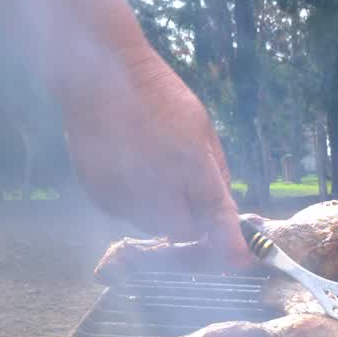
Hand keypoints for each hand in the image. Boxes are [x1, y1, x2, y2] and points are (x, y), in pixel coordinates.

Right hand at [61, 49, 250, 267]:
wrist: (98, 75)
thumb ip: (216, 172)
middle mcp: (156, 180)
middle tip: (187, 197)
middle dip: (190, 221)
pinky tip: (128, 168)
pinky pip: (126, 214)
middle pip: (183, 231)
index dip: (228, 243)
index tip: (239, 261)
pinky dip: (133, 202)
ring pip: (153, 225)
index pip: (214, 212)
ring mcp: (123, 190)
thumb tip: (225, 209)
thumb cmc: (158, 95)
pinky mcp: (99, 194)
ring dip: (160, 212)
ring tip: (151, 170)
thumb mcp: (202, 127)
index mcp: (189, 159)